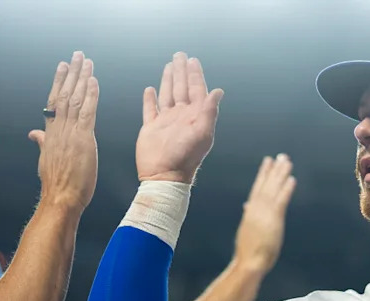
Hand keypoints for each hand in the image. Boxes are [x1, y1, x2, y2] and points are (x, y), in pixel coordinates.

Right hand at [28, 52, 99, 212]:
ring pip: (75, 100)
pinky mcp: (84, 140)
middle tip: (77, 55)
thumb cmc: (57, 184)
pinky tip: (94, 82)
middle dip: (71, 73)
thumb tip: (35, 133)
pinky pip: (87, 113)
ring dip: (82, 78)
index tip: (63, 66)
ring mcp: (70, 133)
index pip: (54, 101)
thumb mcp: (47, 159)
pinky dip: (91, 96)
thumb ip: (43, 142)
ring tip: (86, 61)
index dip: (59, 82)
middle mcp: (59, 129)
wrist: (60, 198)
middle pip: (64, 95)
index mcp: (51, 133)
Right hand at [136, 53, 223, 183]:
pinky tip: (150, 89)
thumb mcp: (202, 134)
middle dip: (181, 71)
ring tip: (169, 66)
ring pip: (168, 94)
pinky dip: (150, 99)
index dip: (195, 75)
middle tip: (180, 55)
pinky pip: (150, 109)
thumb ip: (209, 111)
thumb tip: (218, 91)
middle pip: (182, 88)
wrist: (164, 175)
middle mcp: (181, 116)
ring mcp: (166, 121)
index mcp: (194, 116)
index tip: (193, 60)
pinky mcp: (151, 127)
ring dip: (168, 80)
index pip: (196, 90)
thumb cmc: (186, 157)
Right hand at [234, 154, 295, 273]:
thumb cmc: (248, 252)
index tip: (268, 161)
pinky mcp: (273, 219)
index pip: (257, 188)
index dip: (263, 174)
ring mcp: (264, 213)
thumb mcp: (247, 230)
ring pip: (273, 188)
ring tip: (287, 161)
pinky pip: (281, 200)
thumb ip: (249, 216)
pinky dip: (286, 189)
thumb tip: (247, 205)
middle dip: (274, 169)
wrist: (249, 262)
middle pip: (266, 184)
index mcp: (251, 212)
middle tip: (281, 156)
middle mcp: (256, 209)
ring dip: (280, 174)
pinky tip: (292, 179)